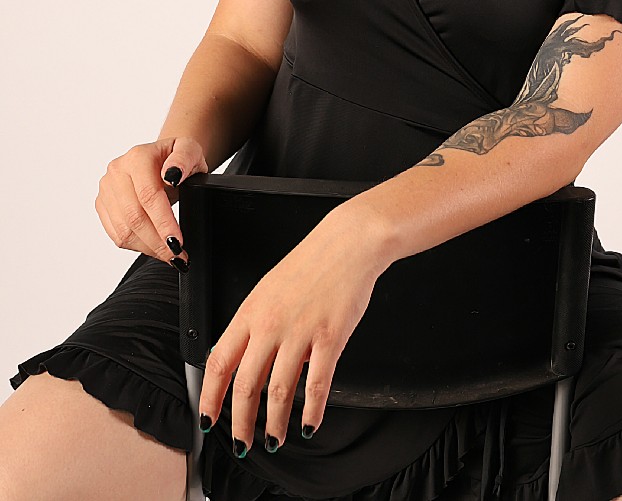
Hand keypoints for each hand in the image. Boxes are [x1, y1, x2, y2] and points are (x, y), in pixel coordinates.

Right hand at [95, 137, 207, 268]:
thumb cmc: (177, 157)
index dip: (163, 222)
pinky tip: (154, 248)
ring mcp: (107, 189)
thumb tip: (173, 174)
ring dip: (148, 248)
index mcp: (138, 157)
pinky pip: (117, 234)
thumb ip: (184, 159)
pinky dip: (137, 246)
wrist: (163, 158)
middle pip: (134, 216)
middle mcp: (117, 171)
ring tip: (169, 255)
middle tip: (178, 255)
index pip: (148, 196)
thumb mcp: (190, 152)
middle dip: (157, 241)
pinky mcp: (102, 205)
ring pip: (123, 230)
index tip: (178, 242)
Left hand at [197, 202, 388, 455]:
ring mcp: (300, 332)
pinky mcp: (330, 337)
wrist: (347, 243)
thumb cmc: (311, 263)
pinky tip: (309, 424)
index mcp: (251, 311)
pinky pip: (317, 384)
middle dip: (240, 423)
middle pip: (245, 385)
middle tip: (242, 444)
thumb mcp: (268, 289)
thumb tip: (248, 362)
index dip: (210, 398)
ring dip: (274, 424)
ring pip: (278, 391)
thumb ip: (256, 325)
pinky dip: (312, 411)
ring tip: (275, 440)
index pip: (219, 363)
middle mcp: (270, 324)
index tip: (208, 419)